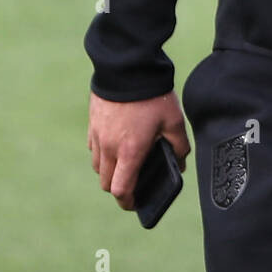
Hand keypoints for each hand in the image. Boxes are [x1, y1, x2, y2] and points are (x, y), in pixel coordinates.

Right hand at [88, 90, 190, 210]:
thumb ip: (179, 146)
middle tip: (133, 183)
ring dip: (109, 170)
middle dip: (119, 188)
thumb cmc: (153, 96)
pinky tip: (117, 142)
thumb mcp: (173, 121)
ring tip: (126, 161)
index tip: (135, 203)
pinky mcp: (92, 123)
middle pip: (106, 183)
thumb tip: (179, 164)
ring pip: (98, 166)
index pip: (120, 190)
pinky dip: (102, 153)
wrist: (127, 67)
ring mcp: (97, 136)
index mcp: (130, 152)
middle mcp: (109, 148)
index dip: (127, 202)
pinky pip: (93, 148)